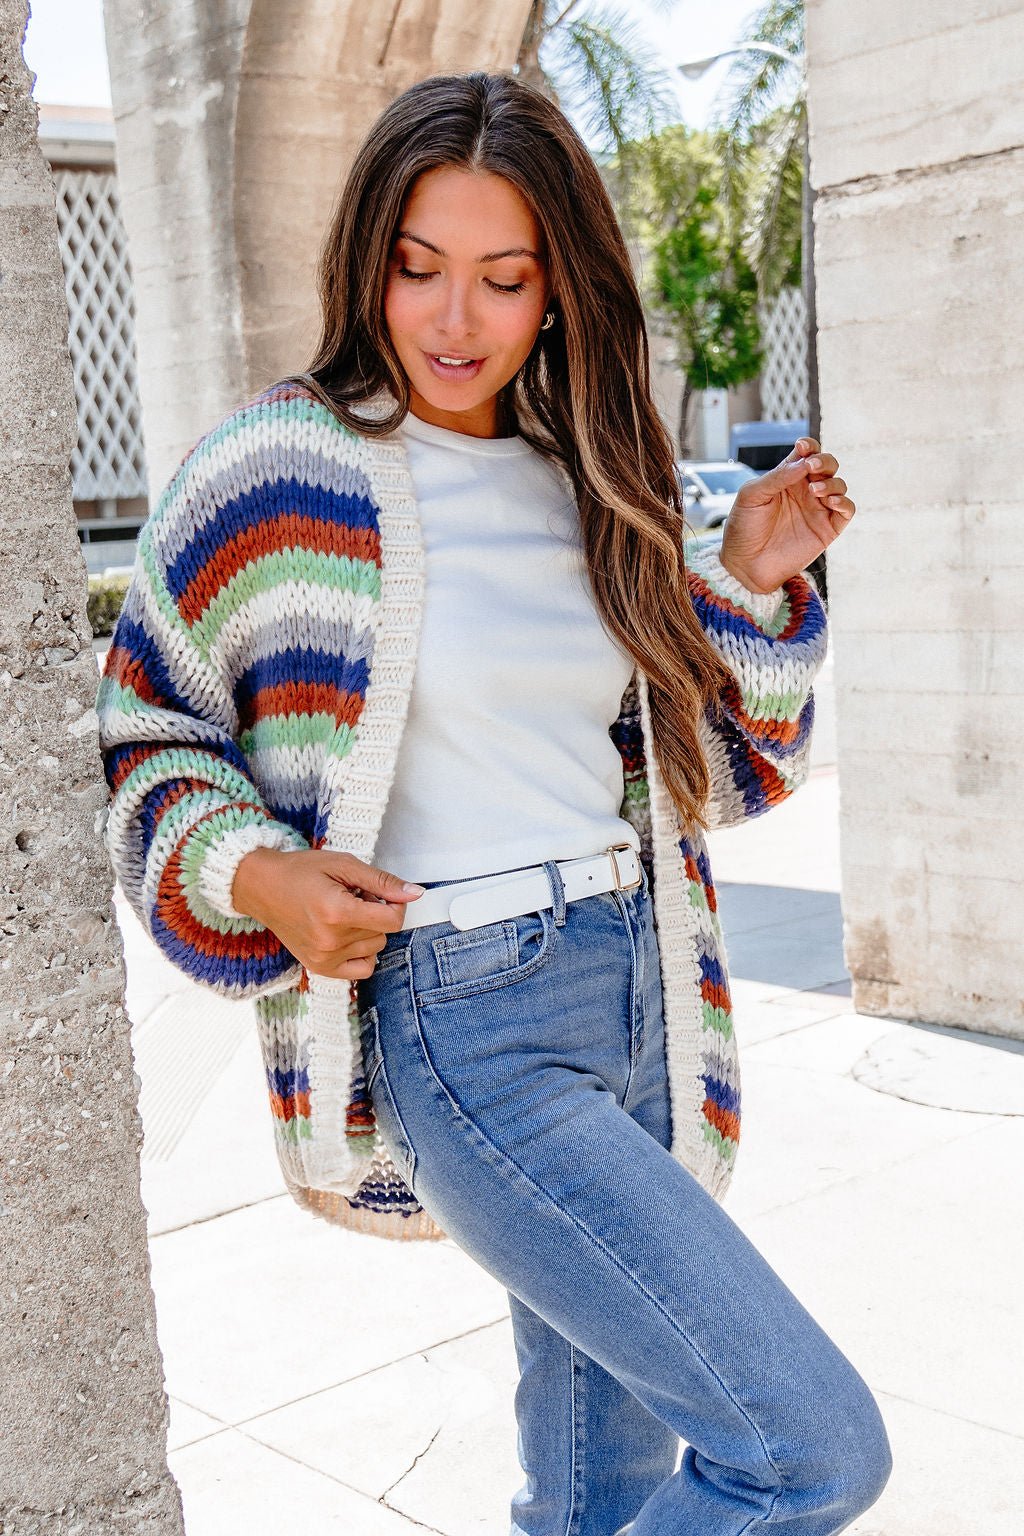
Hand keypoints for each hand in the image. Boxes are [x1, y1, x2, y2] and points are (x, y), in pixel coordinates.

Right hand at [232, 847, 424, 980]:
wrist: (262, 887)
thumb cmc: (299, 871)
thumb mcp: (344, 865)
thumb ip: (382, 881)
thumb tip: (415, 894)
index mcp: (337, 912)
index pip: (392, 921)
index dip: (395, 903)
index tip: (380, 893)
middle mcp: (330, 940)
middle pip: (383, 934)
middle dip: (377, 913)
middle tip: (354, 897)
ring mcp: (324, 958)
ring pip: (374, 949)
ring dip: (368, 931)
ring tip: (344, 913)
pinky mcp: (319, 967)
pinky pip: (362, 969)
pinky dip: (361, 953)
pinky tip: (346, 935)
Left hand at [718, 437, 855, 593]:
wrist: (745, 565)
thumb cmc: (743, 528)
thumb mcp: (752, 496)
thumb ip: (777, 476)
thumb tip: (804, 462)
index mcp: (787, 478)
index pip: (806, 454)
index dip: (809, 446)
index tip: (802, 447)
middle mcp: (805, 490)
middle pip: (828, 465)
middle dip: (825, 461)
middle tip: (812, 466)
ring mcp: (818, 509)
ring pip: (839, 485)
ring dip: (832, 482)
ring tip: (814, 490)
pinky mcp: (827, 529)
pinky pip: (847, 510)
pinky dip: (844, 502)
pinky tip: (830, 502)